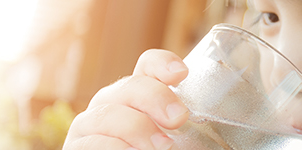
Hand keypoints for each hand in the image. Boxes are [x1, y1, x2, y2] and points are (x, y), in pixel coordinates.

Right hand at [64, 49, 189, 149]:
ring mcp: (88, 129)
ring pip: (108, 115)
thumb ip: (188, 135)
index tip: (181, 74)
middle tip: (179, 119)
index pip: (147, 67)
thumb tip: (225, 139)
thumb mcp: (177, 145)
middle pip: (128, 86)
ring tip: (162, 147)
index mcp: (138, 100)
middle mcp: (110, 107)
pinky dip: (114, 148)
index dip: (162, 64)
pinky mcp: (76, 149)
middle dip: (155, 97)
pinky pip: (92, 144)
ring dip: (137, 128)